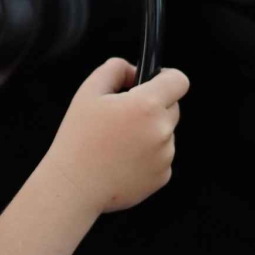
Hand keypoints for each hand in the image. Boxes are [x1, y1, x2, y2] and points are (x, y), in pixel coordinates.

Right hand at [40, 58, 189, 213]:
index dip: (167, 77)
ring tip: (118, 144)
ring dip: (149, 133)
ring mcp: (164, 156)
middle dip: (153, 107)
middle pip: (172, 107)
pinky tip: (122, 160)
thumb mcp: (88, 92)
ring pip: (166, 134)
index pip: (179, 80)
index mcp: (146, 105)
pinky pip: (161, 157)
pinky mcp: (162, 176)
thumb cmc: (78, 139)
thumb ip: (115, 69)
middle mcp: (161, 130)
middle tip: (123, 117)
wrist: (74, 186)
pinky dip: (147, 157)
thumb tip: (134, 70)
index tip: (155, 82)